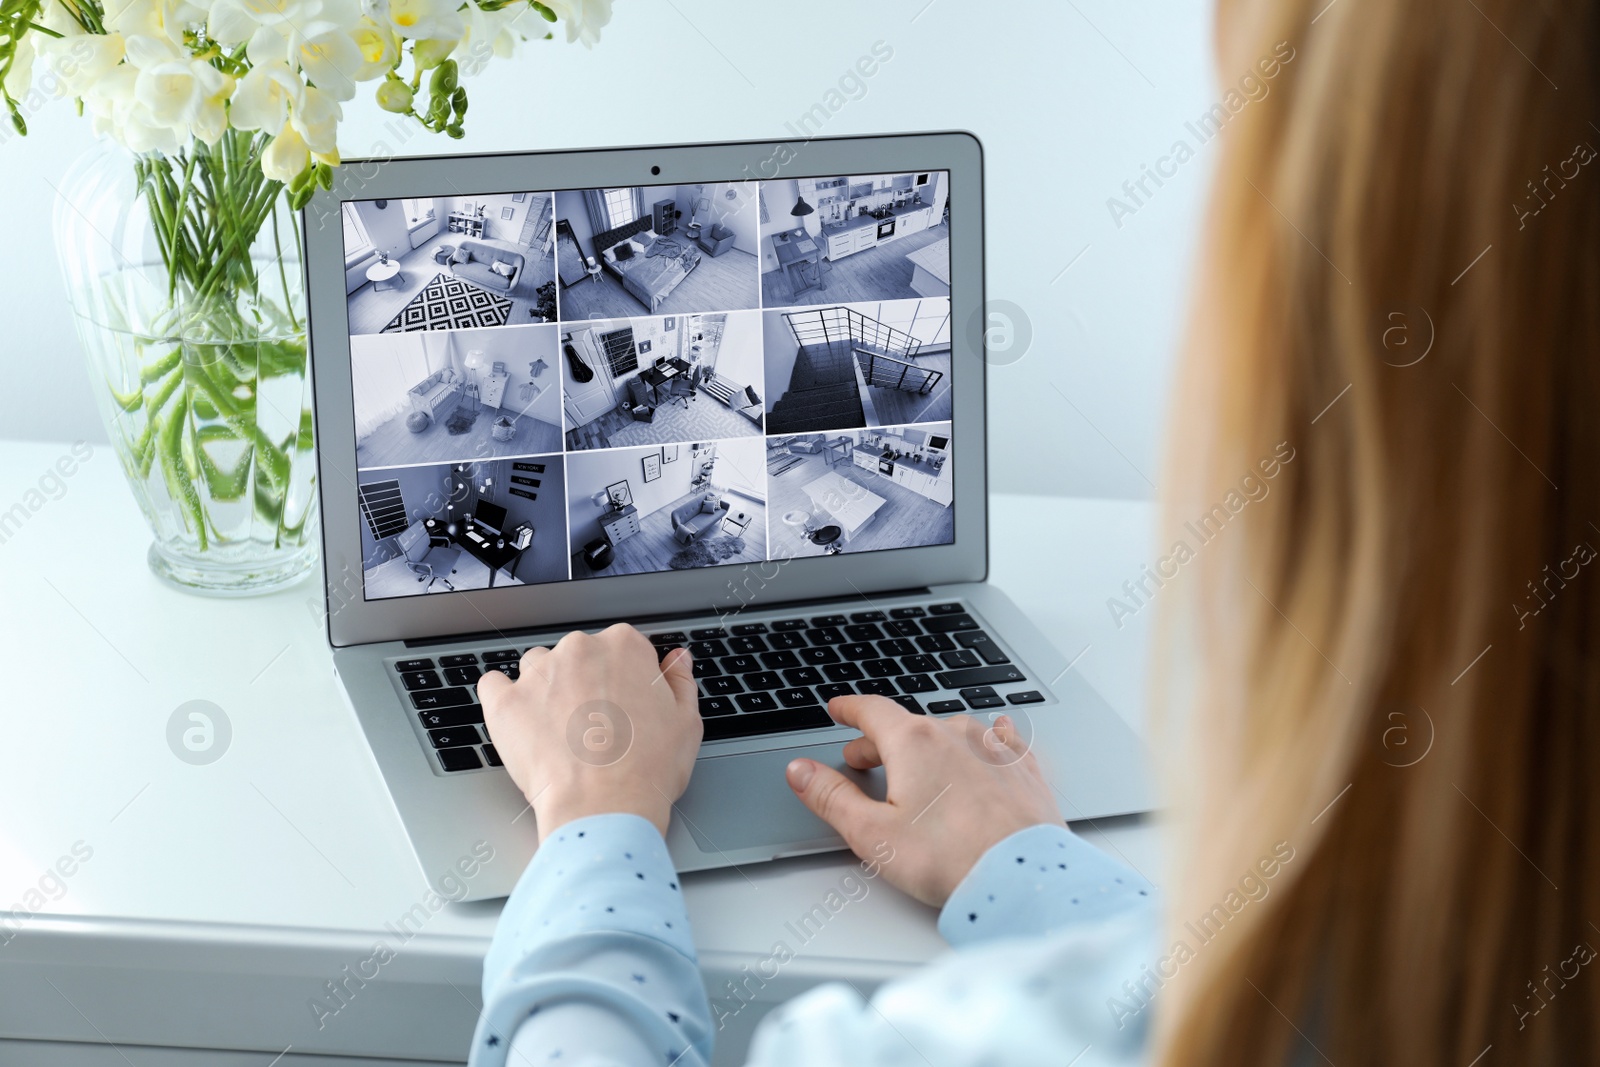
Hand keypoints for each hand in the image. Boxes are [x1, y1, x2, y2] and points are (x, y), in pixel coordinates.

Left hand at [478, 625, 701, 840]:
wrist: (604, 808)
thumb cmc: (648, 769)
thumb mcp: (686, 722)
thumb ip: (679, 682)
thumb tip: (676, 661)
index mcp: (625, 647)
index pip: (622, 648)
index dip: (626, 679)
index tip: (625, 704)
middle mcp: (579, 649)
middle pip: (579, 655)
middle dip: (585, 683)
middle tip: (596, 725)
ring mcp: (539, 674)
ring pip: (538, 668)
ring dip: (546, 689)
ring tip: (559, 730)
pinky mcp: (505, 702)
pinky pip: (494, 685)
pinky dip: (503, 698)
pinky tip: (519, 720)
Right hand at [786, 697, 1061, 906]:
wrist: (1022, 877)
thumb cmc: (950, 859)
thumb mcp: (872, 833)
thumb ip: (831, 797)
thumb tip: (801, 772)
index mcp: (914, 743)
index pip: (873, 711)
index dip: (850, 709)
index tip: (839, 709)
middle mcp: (956, 735)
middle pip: (908, 726)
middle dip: (881, 740)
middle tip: (863, 757)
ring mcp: (993, 749)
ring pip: (952, 732)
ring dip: (928, 744)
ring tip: (918, 763)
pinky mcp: (1023, 770)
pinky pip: (1001, 740)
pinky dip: (986, 739)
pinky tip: (993, 736)